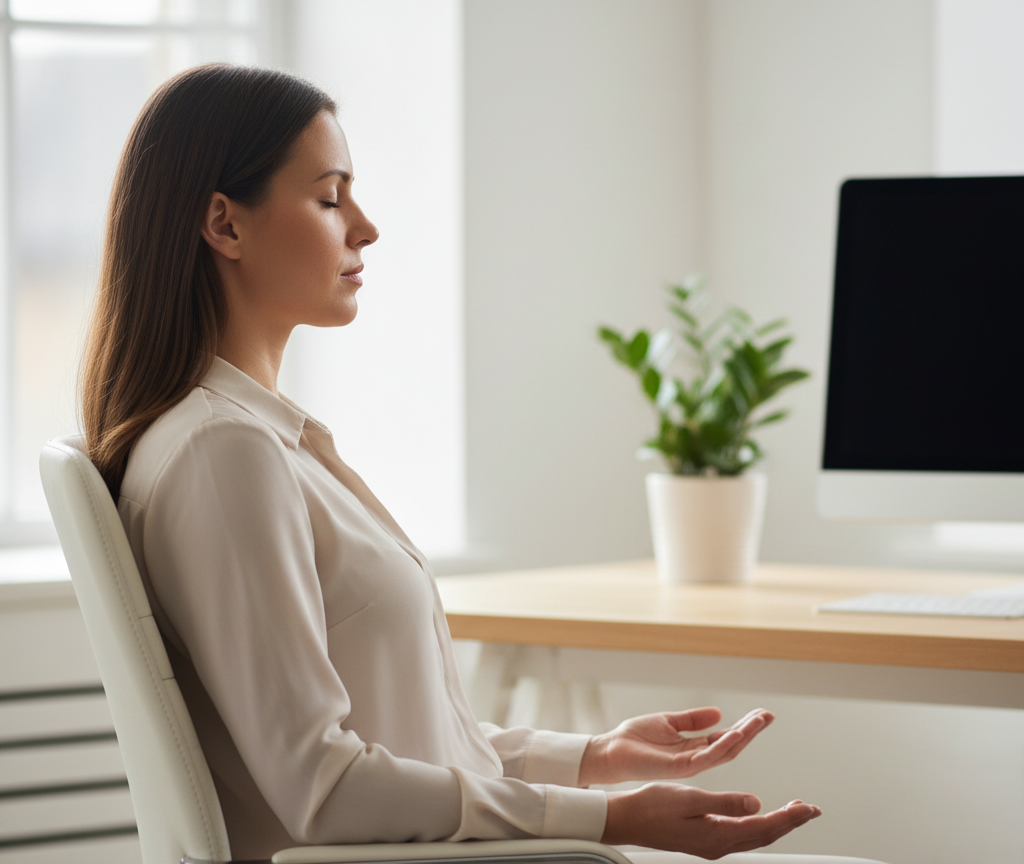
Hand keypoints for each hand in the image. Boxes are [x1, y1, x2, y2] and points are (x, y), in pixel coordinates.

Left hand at [578, 707, 772, 786]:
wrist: (611, 751)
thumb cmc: (634, 739)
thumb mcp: (668, 722)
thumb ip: (692, 719)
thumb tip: (717, 713)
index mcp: (693, 747)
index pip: (725, 737)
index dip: (744, 726)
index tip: (762, 713)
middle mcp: (695, 757)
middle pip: (731, 745)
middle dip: (751, 730)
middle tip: (768, 715)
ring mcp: (690, 764)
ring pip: (724, 751)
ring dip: (743, 736)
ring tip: (758, 721)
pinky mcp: (680, 767)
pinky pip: (707, 756)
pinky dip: (722, 745)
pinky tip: (735, 733)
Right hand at [602, 782, 820, 858]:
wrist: (626, 820)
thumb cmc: (652, 806)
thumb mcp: (689, 798)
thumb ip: (724, 802)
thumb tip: (756, 803)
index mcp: (716, 836)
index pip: (763, 827)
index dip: (790, 818)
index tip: (809, 807)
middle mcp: (717, 845)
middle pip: (764, 835)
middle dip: (790, 822)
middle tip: (811, 809)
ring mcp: (711, 845)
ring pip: (754, 836)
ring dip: (776, 823)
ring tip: (793, 810)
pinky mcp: (704, 840)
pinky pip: (741, 835)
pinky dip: (758, 823)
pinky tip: (758, 815)